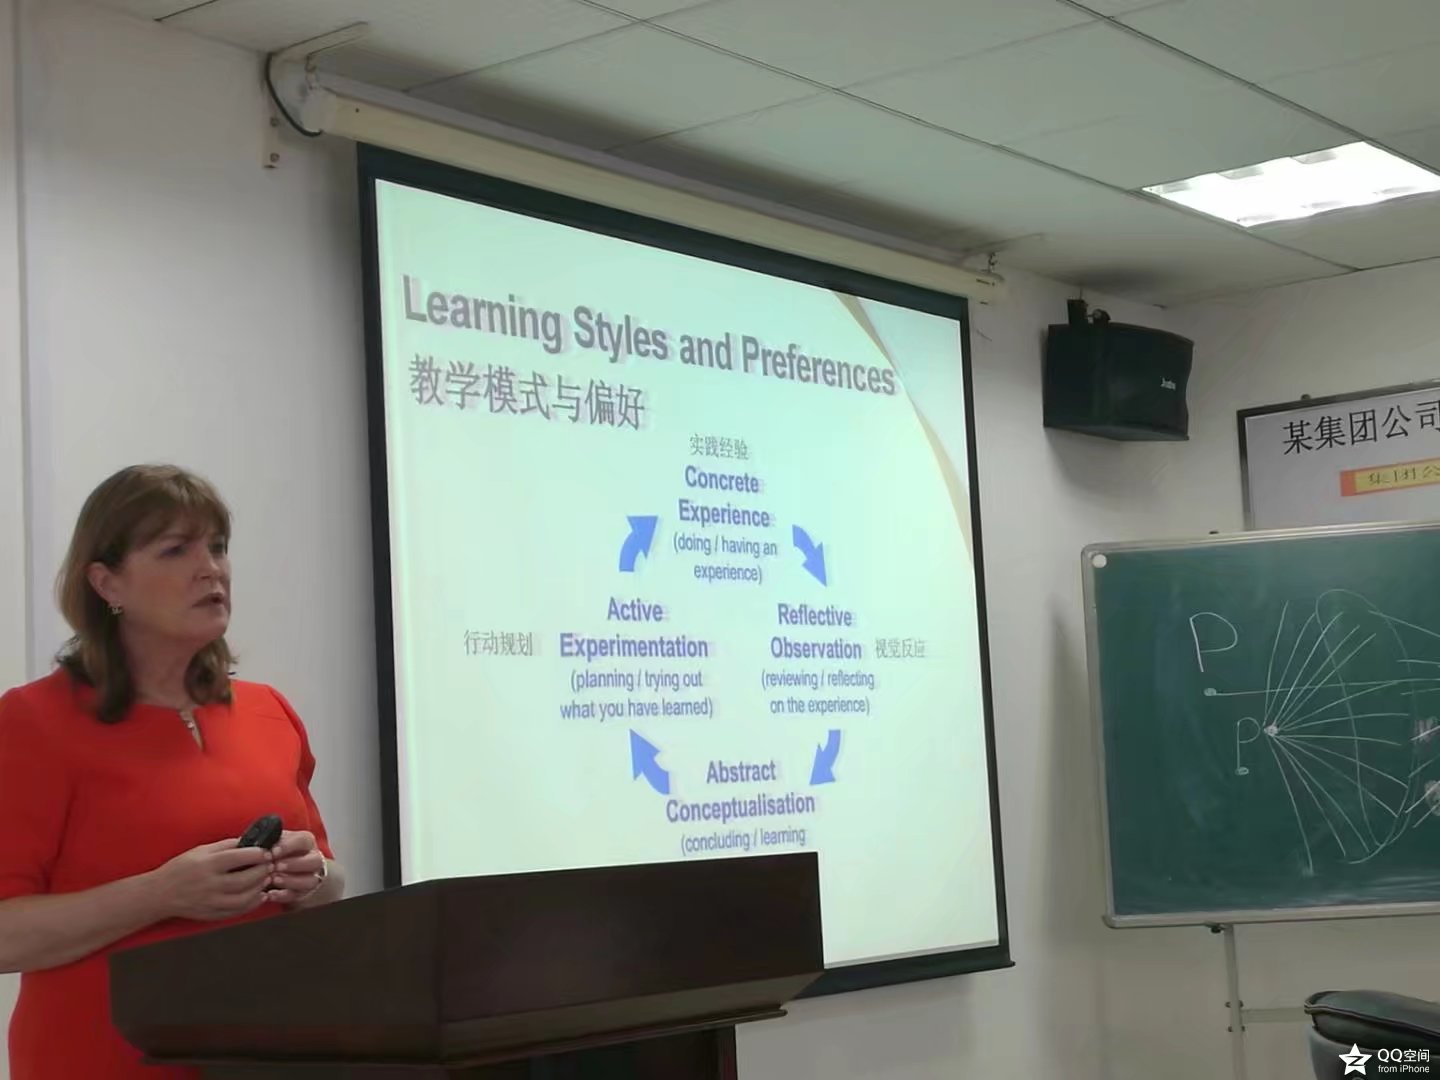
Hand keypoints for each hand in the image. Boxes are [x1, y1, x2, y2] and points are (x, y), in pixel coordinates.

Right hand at [153, 839, 273, 921]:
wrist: (159, 894)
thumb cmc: (180, 868)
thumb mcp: (201, 851)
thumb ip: (225, 846)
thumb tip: (249, 841)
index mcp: (207, 865)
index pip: (240, 858)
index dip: (258, 854)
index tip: (267, 852)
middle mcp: (210, 884)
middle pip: (245, 879)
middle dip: (263, 871)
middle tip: (271, 865)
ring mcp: (211, 902)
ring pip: (244, 898)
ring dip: (260, 888)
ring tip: (266, 879)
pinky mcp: (211, 914)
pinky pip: (237, 911)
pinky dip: (252, 904)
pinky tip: (259, 895)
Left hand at [264, 830, 324, 905]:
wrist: (285, 868)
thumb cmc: (277, 851)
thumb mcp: (274, 841)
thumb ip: (268, 841)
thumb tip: (255, 843)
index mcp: (306, 841)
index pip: (304, 840)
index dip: (289, 846)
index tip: (273, 852)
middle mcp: (313, 858)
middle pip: (314, 860)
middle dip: (294, 864)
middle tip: (275, 867)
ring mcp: (311, 876)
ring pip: (310, 880)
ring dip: (291, 881)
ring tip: (273, 880)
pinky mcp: (304, 892)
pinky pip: (297, 895)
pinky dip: (283, 896)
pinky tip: (270, 894)